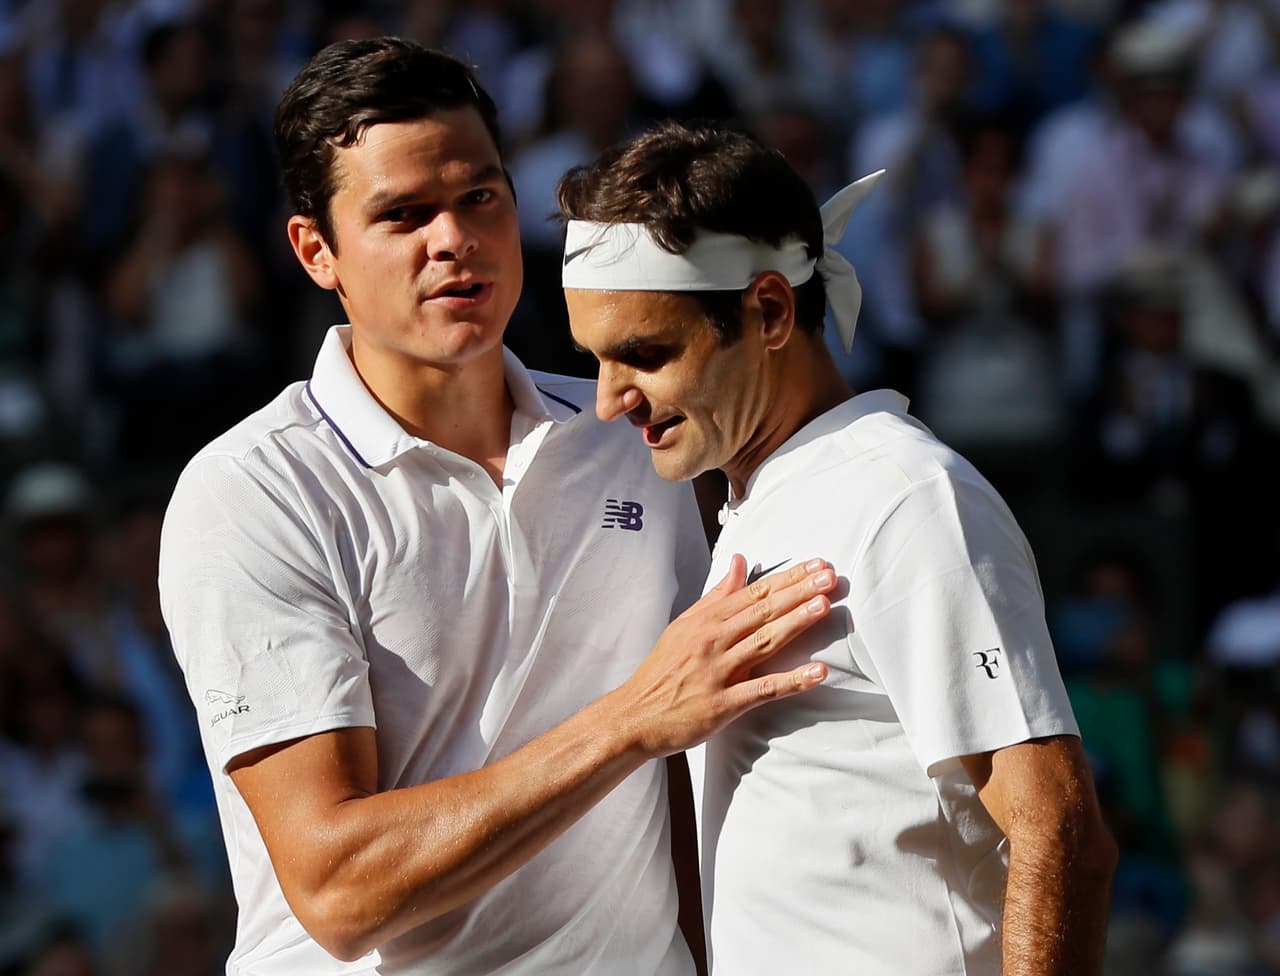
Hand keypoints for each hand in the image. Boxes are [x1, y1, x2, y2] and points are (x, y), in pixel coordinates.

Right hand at [613, 555, 834, 757]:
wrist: (634, 715)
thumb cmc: (662, 671)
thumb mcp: (685, 626)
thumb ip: (716, 596)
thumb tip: (739, 563)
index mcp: (707, 621)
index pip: (754, 592)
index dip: (788, 578)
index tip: (816, 565)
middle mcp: (713, 641)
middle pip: (763, 611)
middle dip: (799, 592)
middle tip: (830, 576)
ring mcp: (719, 672)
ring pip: (764, 642)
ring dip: (796, 623)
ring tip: (824, 607)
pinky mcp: (723, 703)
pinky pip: (763, 689)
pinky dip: (791, 681)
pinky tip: (817, 672)